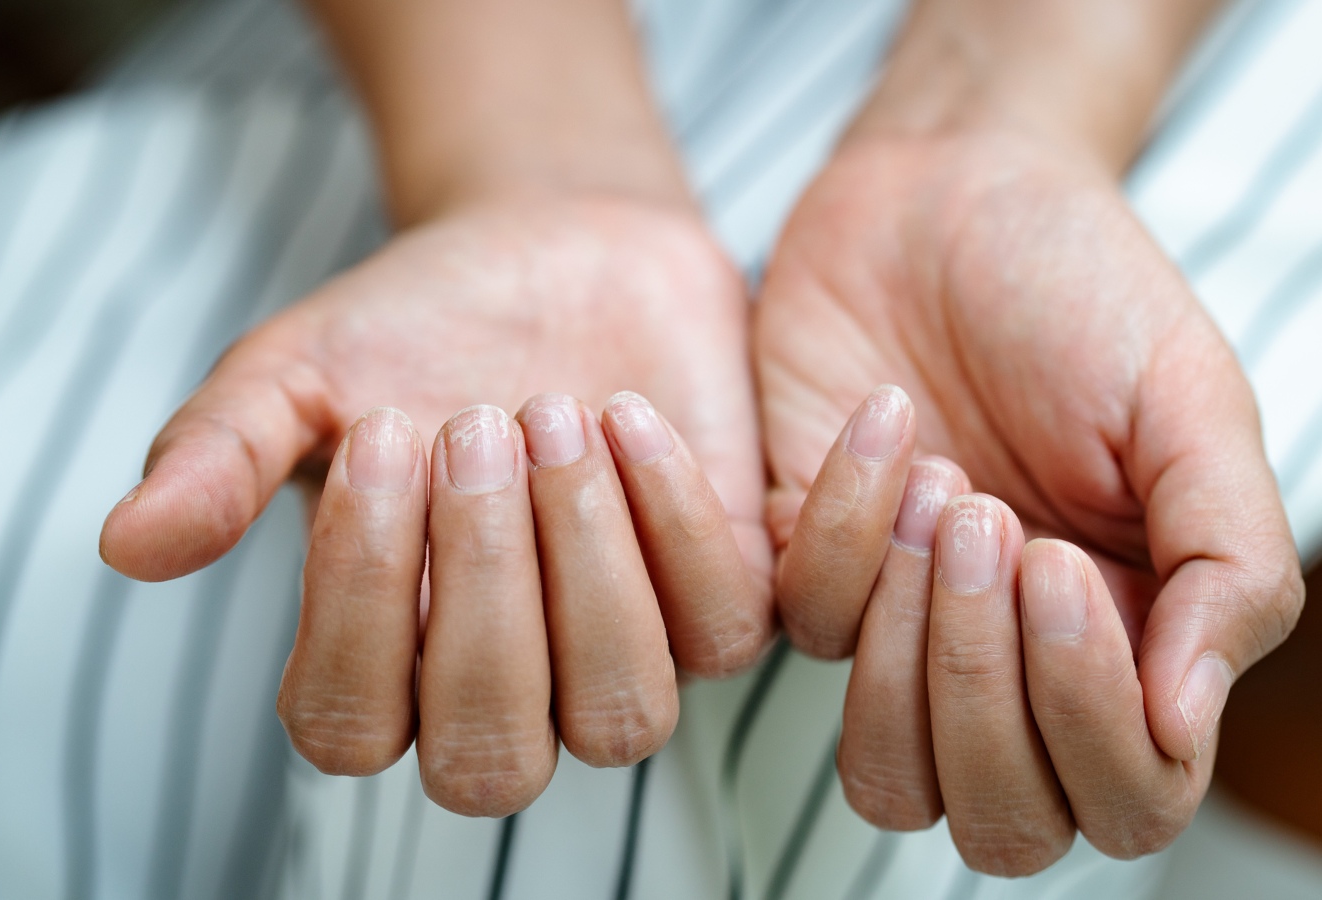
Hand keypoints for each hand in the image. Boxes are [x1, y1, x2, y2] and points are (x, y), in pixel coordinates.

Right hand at [99, 195, 771, 814]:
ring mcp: (621, 655)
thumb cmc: (416, 327)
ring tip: (552, 412)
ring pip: (621, 717)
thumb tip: (126, 546)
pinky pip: (723, 628)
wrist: (553, 250)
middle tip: (471, 422)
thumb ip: (219, 457)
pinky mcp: (719, 599)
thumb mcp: (298, 373)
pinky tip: (627, 412)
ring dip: (584, 565)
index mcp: (383, 663)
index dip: (358, 599)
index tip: (379, 433)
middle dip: (482, 588)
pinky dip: (674, 518)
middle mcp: (505, 690)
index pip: (350, 728)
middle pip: (490, 757)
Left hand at [755, 132, 1303, 872]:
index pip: (1123, 796)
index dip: (1090, 721)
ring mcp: (900, 627)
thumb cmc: (1082, 295)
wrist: (948, 196)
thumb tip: (1187, 723)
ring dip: (911, 652)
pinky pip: (800, 624)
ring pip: (886, 774)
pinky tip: (885, 421)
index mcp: (1130, 643)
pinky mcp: (800, 566)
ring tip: (946, 491)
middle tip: (998, 528)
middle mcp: (1012, 662)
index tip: (1060, 565)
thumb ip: (1227, 564)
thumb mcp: (1191, 407)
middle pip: (999, 818)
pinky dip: (840, 526)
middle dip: (989, 692)